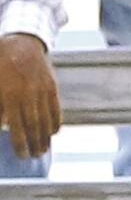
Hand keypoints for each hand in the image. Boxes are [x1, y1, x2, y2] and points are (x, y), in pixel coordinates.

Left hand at [0, 33, 61, 157]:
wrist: (21, 43)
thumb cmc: (1, 63)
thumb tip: (2, 126)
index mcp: (10, 95)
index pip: (17, 127)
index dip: (20, 143)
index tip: (21, 154)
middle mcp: (28, 95)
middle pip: (33, 126)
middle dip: (35, 144)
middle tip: (35, 156)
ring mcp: (42, 91)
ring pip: (45, 119)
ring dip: (46, 137)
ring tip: (45, 149)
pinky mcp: (52, 87)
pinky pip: (56, 108)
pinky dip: (56, 121)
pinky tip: (54, 132)